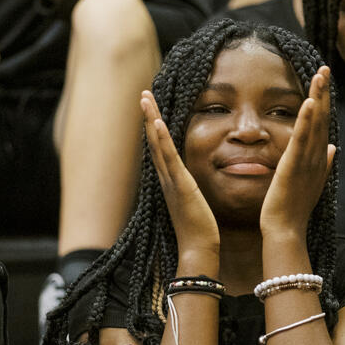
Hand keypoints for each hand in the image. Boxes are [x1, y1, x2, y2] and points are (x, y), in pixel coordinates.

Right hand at [141, 91, 219, 257]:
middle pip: (154, 141)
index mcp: (171, 181)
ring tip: (145, 97)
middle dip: (148, 116)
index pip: (161, 149)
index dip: (155, 128)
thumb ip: (191, 191)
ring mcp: (171, 181)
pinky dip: (162, 139)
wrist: (198, 249)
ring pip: (158, 144)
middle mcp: (166, 178)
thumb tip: (192, 185)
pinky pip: (169, 158)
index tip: (151, 108)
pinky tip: (157, 121)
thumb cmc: (200, 230)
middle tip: (144, 94)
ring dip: (151, 119)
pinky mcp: (180, 186)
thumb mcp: (195, 204)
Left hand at [259, 67, 335, 237]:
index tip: (324, 82)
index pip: (323, 124)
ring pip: (315, 123)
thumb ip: (324, 163)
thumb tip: (334, 147)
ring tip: (320, 74)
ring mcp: (308, 160)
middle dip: (324, 92)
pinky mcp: (294, 164)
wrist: (286, 229)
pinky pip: (302, 138)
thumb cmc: (295, 208)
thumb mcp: (312, 182)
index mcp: (319, 158)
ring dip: (318, 97)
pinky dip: (306, 119)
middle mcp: (317, 156)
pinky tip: (308, 100)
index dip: (324, 102)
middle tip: (325, 68)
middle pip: (322, 118)